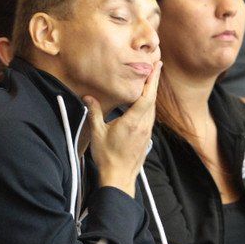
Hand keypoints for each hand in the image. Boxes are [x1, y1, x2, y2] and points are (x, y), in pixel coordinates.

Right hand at [85, 61, 161, 196]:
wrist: (119, 178)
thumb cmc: (107, 157)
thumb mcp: (97, 133)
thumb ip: (94, 112)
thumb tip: (87, 97)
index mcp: (133, 121)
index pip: (146, 96)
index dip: (152, 80)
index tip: (156, 66)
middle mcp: (144, 125)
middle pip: (152, 98)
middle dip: (154, 81)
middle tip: (156, 65)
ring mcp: (146, 131)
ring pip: (152, 107)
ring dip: (152, 92)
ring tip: (151, 79)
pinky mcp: (146, 137)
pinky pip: (150, 115)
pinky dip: (149, 104)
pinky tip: (145, 101)